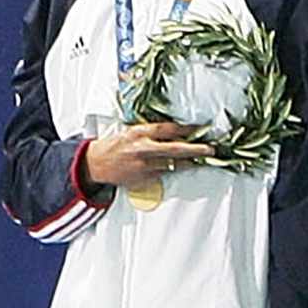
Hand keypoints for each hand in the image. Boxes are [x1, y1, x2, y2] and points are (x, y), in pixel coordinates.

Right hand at [82, 122, 211, 189]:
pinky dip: (175, 169)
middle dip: (196, 149)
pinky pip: (165, 173)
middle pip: (176, 148)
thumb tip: (178, 132)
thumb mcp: (132, 132)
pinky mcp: (145, 178)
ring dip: (190, 161)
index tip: (201, 128)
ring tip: (203, 158)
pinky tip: (184, 166)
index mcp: (139, 133)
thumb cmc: (116, 145)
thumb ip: (152, 132)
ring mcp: (144, 165)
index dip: (187, 129)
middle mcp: (143, 148)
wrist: (96, 164)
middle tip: (211, 149)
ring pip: (174, 164)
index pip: (168, 129)